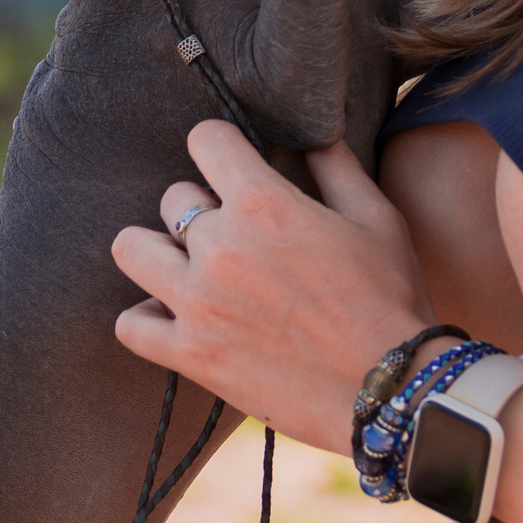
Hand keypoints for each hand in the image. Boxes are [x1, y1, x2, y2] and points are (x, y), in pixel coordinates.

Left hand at [112, 123, 435, 452]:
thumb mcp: (378, 218)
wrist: (389, 388)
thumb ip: (338, 167)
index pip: (206, 140)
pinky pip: (131, 324)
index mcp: (265, 204)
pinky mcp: (191, 354)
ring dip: (159, 251)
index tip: (233, 162)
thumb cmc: (391, 299)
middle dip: (202, 205)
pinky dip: (147, 316)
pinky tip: (176, 314)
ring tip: (188, 265)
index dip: (220, 145)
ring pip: (133, 250)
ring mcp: (198, 302)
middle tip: (234, 232)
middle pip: (173, 197)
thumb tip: (313, 134)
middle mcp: (220, 246)